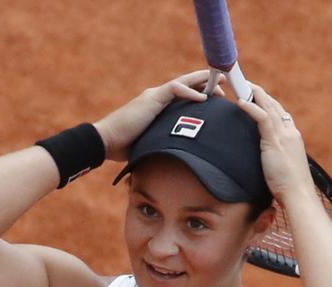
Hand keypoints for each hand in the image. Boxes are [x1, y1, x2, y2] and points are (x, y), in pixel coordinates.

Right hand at [94, 70, 224, 161]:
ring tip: (221, 83)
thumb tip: (177, 159)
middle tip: (226, 86)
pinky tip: (203, 98)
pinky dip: (190, 92)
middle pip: (186, 85)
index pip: (182, 95)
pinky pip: (174, 89)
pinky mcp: (151, 99)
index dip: (199, 94)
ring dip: (203, 81)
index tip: (216, 100)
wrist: (105, 141)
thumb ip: (163, 143)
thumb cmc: (124, 146)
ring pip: (183, 82)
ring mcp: (154, 97)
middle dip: (206, 83)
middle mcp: (157, 98)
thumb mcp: (151, 143)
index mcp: (157, 106)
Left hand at [237, 84, 314, 204]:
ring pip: (269, 107)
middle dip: (261, 94)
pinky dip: (252, 107)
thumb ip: (275, 159)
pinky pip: (263, 118)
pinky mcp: (276, 141)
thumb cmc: (288, 187)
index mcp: (293, 138)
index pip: (281, 114)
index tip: (257, 97)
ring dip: (255, 94)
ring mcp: (285, 135)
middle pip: (275, 106)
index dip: (268, 104)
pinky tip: (241, 102)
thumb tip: (265, 161)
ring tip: (242, 85)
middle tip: (246, 84)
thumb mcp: (281, 167)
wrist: (298, 195)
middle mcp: (291, 132)